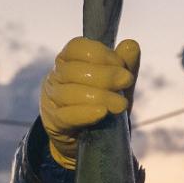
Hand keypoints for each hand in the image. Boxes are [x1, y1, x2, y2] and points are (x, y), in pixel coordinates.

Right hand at [40, 36, 139, 169]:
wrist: (90, 138)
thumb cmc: (102, 102)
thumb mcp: (118, 84)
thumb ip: (125, 66)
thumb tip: (131, 44)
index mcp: (69, 60)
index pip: (77, 47)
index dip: (101, 54)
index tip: (121, 65)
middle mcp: (56, 76)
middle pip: (74, 70)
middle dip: (104, 75)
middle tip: (126, 81)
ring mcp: (52, 99)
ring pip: (69, 93)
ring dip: (99, 96)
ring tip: (120, 104)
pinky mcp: (54, 123)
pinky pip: (66, 116)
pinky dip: (85, 113)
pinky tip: (102, 112)